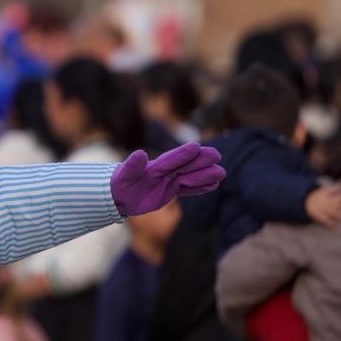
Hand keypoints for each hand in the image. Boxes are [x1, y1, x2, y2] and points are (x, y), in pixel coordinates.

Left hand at [110, 144, 224, 217]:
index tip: (196, 146)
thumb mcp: (122, 175)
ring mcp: (169, 181)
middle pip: (185, 166)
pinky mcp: (171, 190)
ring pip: (189, 177)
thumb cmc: (119, 182)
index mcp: (153, 166)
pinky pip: (187, 189)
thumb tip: (139, 153)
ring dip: (205, 176)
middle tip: (217, 155)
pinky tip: (213, 186)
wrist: (119, 193)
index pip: (170, 160)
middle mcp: (164, 172)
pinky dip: (200, 188)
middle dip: (200, 161)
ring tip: (221, 173)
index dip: (182, 154)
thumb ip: (131, 165)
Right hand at [304, 183, 340, 227]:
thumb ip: (333, 190)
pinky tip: (334, 227)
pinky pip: (326, 221)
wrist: (306, 200)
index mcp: (330, 198)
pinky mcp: (320, 216)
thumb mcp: (324, 191)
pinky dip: (330, 224)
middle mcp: (329, 204)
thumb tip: (339, 187)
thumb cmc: (318, 196)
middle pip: (340, 207)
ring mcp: (325, 210)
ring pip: (335, 214)